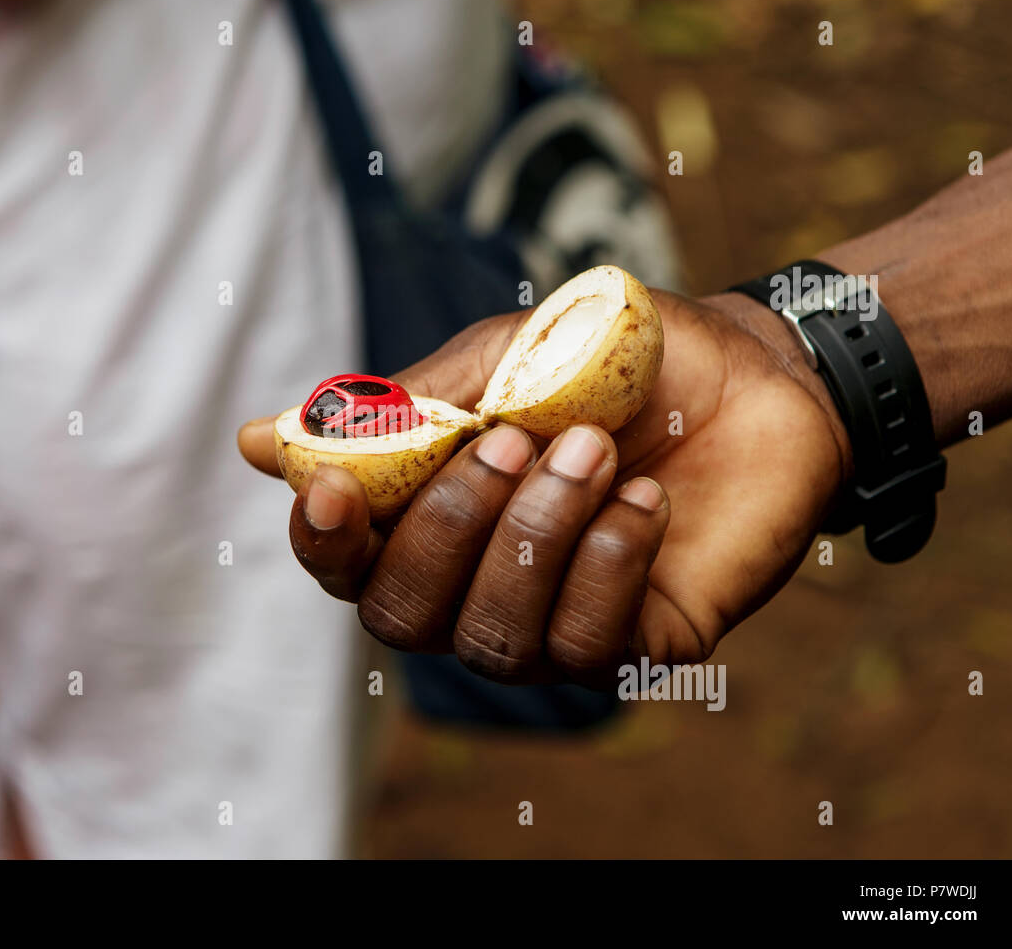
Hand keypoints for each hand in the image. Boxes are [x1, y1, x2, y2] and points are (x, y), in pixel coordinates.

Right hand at [238, 290, 850, 684]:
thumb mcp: (498, 365)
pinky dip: (606, 563)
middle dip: (450, 529)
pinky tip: (644, 500)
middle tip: (518, 441)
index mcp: (434, 521)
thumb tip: (257, 443)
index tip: (337, 494)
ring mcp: (553, 623)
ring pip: (491, 639)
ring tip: (591, 450)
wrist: (754, 375)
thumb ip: (398, 414)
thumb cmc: (612, 365)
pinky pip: (587, 646)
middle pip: (403, 617)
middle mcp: (479, 587)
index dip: (327, 545)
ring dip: (535, 536)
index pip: (349, 568)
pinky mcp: (636, 645)